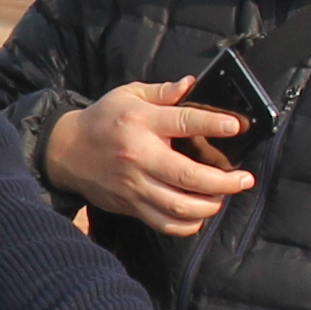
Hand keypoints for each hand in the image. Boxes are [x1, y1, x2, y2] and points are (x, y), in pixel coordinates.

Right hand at [47, 75, 256, 235]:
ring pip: (179, 206)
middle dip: (223, 181)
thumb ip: (163, 92)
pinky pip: (164, 223)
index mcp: (141, 122)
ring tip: (223, 197)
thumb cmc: (103, 120)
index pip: (183, 123)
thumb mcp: (129, 94)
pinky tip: (200, 215)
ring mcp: (135, 185)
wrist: (66, 151)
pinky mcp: (131, 205)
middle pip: (188, 176)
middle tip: (244, 180)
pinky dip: (187, 225)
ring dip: (209, 205)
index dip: (213, 125)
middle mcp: (140, 156)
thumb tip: (192, 84)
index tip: (236, 127)